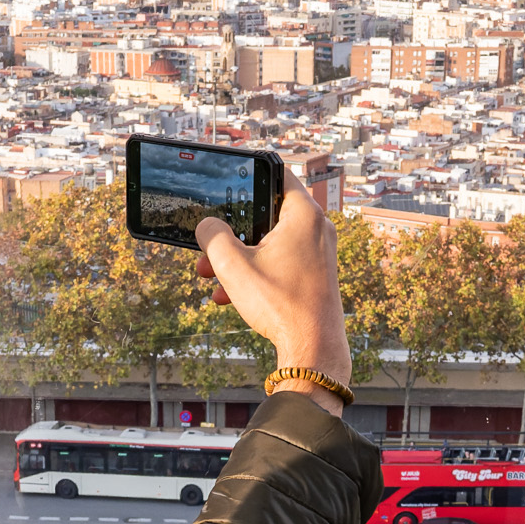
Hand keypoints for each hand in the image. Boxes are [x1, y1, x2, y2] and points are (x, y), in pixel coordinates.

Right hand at [194, 160, 353, 397]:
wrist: (314, 350)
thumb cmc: (281, 305)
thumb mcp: (233, 265)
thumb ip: (212, 236)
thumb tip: (206, 226)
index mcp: (303, 214)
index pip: (276, 173)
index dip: (250, 173)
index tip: (229, 180)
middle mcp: (317, 228)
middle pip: (267, 214)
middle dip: (233, 231)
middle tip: (209, 243)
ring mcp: (318, 253)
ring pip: (269, 243)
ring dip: (238, 257)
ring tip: (211, 275)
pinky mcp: (315, 275)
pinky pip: (280, 264)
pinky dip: (256, 273)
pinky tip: (229, 296)